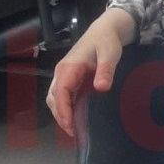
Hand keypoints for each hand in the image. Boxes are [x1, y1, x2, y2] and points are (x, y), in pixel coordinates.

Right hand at [45, 8, 135, 134]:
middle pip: (53, 98)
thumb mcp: (110, 54)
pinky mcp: (69, 78)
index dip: (63, 110)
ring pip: (55, 98)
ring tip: (74, 129)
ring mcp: (64, 76)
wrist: (104, 30)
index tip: (70, 125)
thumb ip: (105, 70)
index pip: (60, 92)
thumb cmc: (106, 42)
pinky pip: (63, 96)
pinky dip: (65, 108)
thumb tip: (101, 88)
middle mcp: (62, 72)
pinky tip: (75, 117)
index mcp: (69, 68)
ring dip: (61, 113)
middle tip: (74, 132)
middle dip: (61, 116)